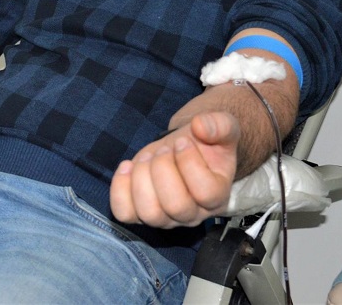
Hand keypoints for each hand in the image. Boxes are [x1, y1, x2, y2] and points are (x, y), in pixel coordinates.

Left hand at [109, 111, 239, 227]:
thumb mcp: (222, 126)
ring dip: (141, 177)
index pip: (205, 192)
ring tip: (147, 158)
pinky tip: (127, 166)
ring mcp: (166, 218)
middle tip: (164, 149)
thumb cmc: (207, 140)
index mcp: (218, 195)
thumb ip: (219, 124)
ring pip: (149, 213)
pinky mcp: (141, 213)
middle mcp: (194, 214)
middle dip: (163, 168)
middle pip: (175, 206)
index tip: (183, 141)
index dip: (189, 162)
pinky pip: (125, 213)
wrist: (186, 147)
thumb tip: (200, 126)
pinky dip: (120, 188)